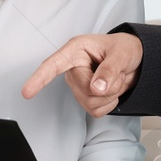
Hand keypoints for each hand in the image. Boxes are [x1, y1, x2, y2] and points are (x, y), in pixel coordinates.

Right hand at [21, 32, 142, 117]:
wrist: (134, 59)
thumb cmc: (124, 48)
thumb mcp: (121, 53)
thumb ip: (109, 69)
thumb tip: (96, 88)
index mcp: (76, 50)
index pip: (53, 65)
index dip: (39, 78)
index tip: (27, 91)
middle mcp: (73, 68)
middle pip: (83, 89)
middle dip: (107, 85)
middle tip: (118, 71)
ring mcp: (77, 85)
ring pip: (90, 102)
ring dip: (110, 94)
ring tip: (116, 78)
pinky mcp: (85, 98)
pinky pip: (96, 111)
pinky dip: (110, 103)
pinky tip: (112, 90)